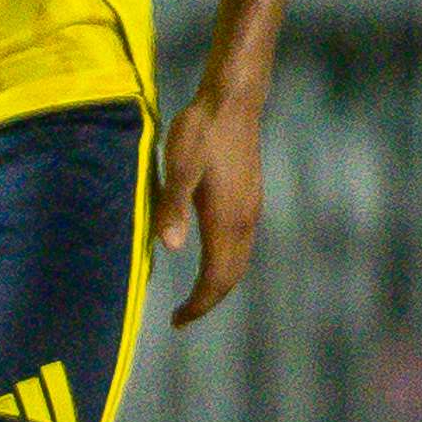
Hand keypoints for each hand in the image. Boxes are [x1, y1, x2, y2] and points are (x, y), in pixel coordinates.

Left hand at [155, 79, 267, 325]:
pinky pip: (241, 245)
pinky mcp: (249, 197)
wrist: (234, 101)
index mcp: (227, 220)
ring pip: (239, 260)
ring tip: (195, 293)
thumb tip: (171, 249)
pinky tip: (209, 255)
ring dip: (219, 281)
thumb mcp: (179, 166)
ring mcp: (250, 209)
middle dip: (209, 300)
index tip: (178, 320)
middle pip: (232, 275)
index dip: (199, 304)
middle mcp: (245, 221)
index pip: (217, 277)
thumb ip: (174, 207)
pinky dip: (226, 263)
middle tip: (183, 315)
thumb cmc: (202, 132)